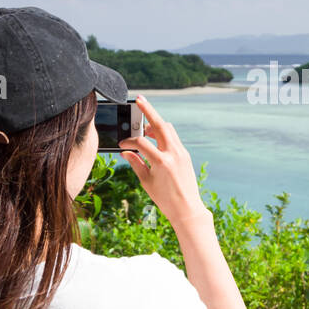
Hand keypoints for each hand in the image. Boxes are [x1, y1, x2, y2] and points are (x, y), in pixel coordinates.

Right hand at [119, 95, 207, 228]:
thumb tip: (126, 151)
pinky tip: (154, 137)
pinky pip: (173, 138)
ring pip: (168, 129)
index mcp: (161, 161)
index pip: (141, 142)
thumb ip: (135, 163)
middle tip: (139, 99)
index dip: (128, 141)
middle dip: (148, 110)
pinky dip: (163, 134)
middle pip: (159, 125)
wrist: (187, 208)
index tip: (121, 144)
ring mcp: (181, 153)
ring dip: (156, 123)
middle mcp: (173, 153)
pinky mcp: (185, 155)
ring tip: (144, 125)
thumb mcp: (146, 181)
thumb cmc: (165, 199)